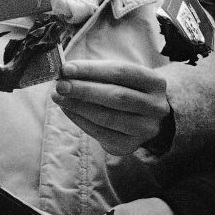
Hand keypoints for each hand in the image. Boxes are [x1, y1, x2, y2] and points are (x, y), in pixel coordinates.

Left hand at [53, 60, 168, 155]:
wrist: (146, 119)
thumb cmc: (127, 90)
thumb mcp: (120, 78)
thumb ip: (97, 74)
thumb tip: (66, 72)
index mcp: (155, 82)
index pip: (121, 72)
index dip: (92, 69)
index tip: (67, 68)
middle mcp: (155, 106)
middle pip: (116, 96)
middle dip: (84, 90)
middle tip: (60, 85)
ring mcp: (145, 129)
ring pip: (108, 117)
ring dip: (78, 106)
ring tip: (59, 97)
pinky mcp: (130, 145)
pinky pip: (101, 134)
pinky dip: (80, 121)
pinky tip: (68, 111)